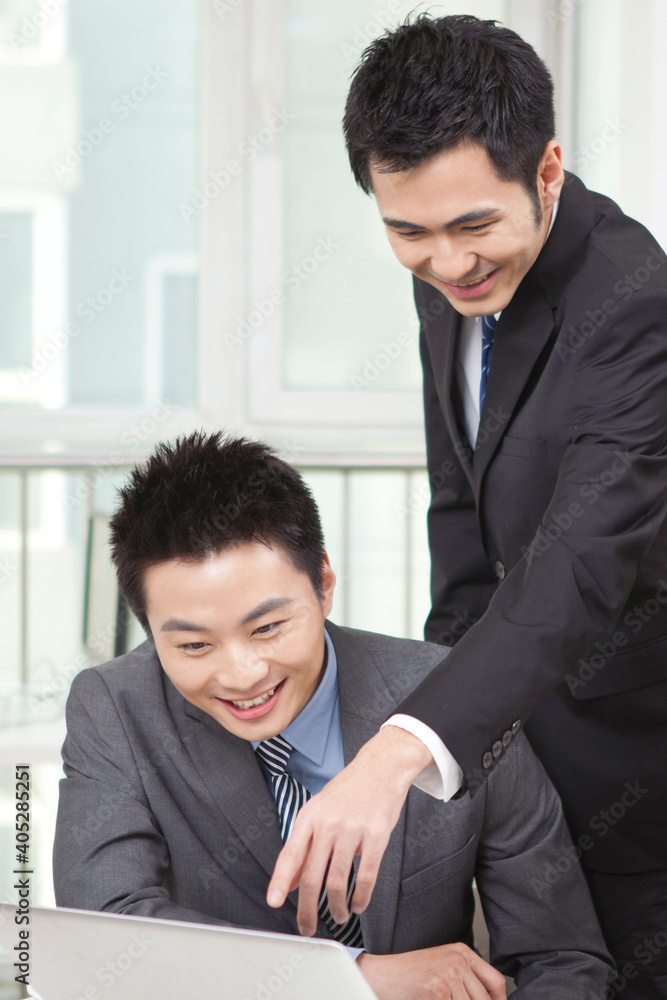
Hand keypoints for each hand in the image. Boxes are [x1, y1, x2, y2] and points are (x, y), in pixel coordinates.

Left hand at [266, 725, 433, 934]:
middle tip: (308, 926)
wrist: (381, 768)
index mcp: (309, 816)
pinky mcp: (377, 835)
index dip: (279, 881)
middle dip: (307, 908)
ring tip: (338, 916)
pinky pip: (366, 875)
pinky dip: (361, 897)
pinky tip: (358, 904)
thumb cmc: (348, 791)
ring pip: (337, 881)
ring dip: (336, 907)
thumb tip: (287, 882)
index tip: (273, 903)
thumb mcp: (318, 812)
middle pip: (311, 875)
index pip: (290, 854)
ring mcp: (353, 829)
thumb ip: (302, 846)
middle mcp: (328, 823)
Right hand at [357, 942, 506, 999]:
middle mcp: (459, 960)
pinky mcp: (438, 989)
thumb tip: (488, 998)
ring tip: (444, 999)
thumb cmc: (409, 974)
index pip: (496, 981)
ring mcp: (449, 973)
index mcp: (462, 952)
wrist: (382, 974)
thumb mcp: (443, 968)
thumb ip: (465, 980)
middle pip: (486, 999)